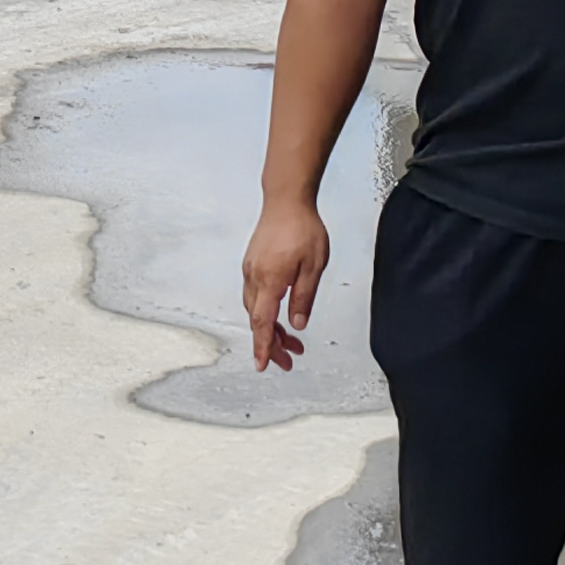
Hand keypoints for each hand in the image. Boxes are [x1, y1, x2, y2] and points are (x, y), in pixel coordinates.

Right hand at [243, 197, 330, 372]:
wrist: (286, 200)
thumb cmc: (302, 228)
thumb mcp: (314, 267)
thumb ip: (303, 298)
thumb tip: (297, 324)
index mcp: (269, 280)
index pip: (262, 322)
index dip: (262, 347)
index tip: (263, 365)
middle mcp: (254, 276)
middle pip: (257, 319)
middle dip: (271, 343)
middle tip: (289, 359)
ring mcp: (251, 269)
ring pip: (255, 308)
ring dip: (269, 327)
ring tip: (291, 340)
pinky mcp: (252, 263)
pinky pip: (254, 295)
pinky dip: (265, 310)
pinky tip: (279, 312)